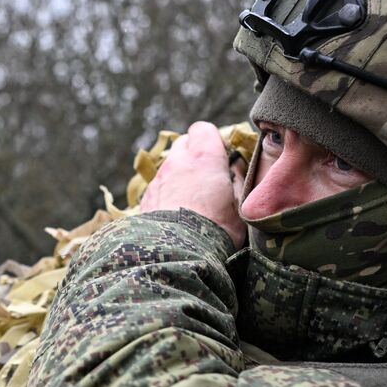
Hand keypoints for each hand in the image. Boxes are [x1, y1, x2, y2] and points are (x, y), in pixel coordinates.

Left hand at [140, 121, 247, 247]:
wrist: (178, 256)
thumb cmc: (217, 231)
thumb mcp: (240, 205)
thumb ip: (237, 178)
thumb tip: (234, 166)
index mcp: (204, 158)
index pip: (203, 130)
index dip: (212, 141)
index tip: (221, 159)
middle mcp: (177, 163)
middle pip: (183, 143)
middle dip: (194, 154)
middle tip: (206, 178)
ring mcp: (158, 180)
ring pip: (169, 166)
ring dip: (179, 175)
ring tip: (190, 201)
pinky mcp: (145, 199)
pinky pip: (157, 187)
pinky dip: (166, 193)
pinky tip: (175, 214)